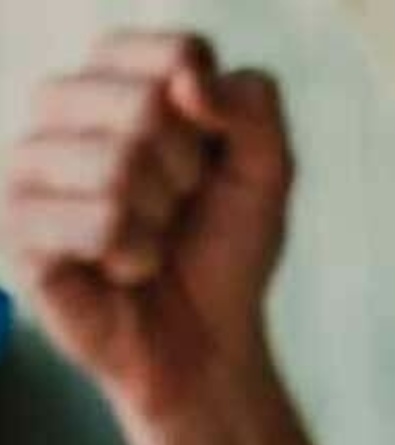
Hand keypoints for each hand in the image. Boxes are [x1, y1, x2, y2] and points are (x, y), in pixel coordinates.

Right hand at [2, 31, 293, 416]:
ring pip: (117, 165)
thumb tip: (186, 80)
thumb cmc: (226, 247)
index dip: (217, 120)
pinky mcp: (15, 224)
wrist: (206, 338)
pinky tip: (125, 268)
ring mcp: (28, 162)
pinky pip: (97, 224)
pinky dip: (135, 256)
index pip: (180, 53)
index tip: (211, 159)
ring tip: (150, 239)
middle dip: (187, 173)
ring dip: (159, 220)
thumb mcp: (266, 172)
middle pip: (145, 106)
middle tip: (179, 208)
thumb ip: (252, 106)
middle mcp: (61, 106)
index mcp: (117, 76)